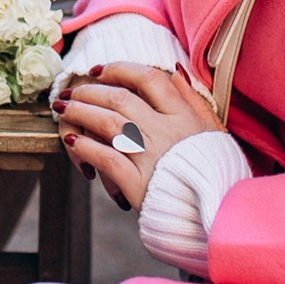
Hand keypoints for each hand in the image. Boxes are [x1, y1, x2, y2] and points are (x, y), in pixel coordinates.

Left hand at [54, 62, 223, 212]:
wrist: (220, 215)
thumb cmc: (215, 171)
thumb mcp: (214, 130)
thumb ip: (193, 99)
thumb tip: (174, 69)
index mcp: (184, 117)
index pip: (148, 78)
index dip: (119, 69)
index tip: (98, 70)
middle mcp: (165, 132)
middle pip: (119, 98)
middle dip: (90, 91)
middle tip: (72, 91)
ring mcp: (150, 157)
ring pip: (107, 123)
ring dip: (80, 113)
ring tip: (64, 109)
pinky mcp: (138, 184)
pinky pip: (105, 158)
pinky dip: (86, 148)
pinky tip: (74, 143)